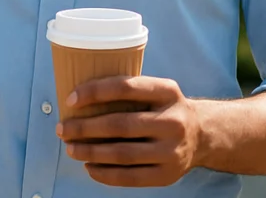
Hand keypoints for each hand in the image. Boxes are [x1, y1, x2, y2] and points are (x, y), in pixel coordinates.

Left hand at [57, 76, 206, 187]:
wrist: (202, 136)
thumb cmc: (166, 110)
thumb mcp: (158, 91)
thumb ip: (130, 91)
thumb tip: (80, 98)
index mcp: (168, 91)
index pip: (126, 87)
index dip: (94, 92)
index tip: (70, 99)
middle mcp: (173, 120)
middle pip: (119, 124)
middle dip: (85, 128)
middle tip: (63, 128)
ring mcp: (172, 150)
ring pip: (121, 154)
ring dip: (90, 152)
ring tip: (72, 148)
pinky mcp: (167, 175)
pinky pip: (129, 177)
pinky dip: (104, 173)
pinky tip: (89, 166)